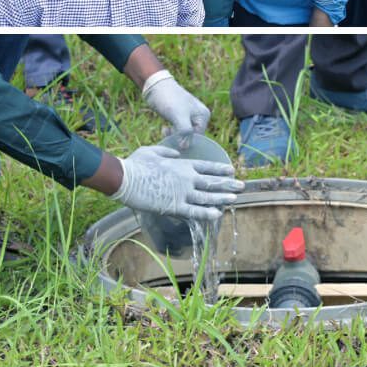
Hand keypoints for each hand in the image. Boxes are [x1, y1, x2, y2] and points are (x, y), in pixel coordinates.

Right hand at [110, 145, 243, 221]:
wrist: (125, 178)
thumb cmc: (135, 164)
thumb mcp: (152, 151)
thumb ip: (168, 152)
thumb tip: (177, 155)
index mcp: (181, 165)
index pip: (206, 166)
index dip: (220, 169)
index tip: (231, 170)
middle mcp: (186, 178)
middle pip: (212, 182)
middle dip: (228, 184)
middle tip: (241, 185)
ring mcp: (182, 193)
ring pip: (207, 197)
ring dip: (222, 198)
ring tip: (234, 199)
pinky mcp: (174, 206)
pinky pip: (194, 211)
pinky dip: (206, 214)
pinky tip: (217, 215)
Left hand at [142, 74, 210, 140]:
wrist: (155, 86)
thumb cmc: (169, 99)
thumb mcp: (178, 116)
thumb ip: (185, 132)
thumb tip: (185, 147)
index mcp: (203, 115)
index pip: (198, 137)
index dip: (186, 141)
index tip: (173, 139)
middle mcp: (199, 116)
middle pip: (191, 136)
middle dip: (179, 138)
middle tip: (167, 134)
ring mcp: (189, 116)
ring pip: (183, 133)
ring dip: (174, 135)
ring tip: (165, 130)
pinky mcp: (179, 116)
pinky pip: (178, 129)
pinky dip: (171, 131)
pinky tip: (164, 128)